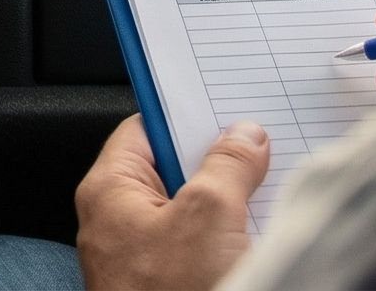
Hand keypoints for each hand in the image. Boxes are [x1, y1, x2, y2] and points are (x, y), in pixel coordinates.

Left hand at [74, 114, 269, 290]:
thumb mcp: (209, 214)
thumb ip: (228, 165)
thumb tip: (244, 136)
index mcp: (109, 190)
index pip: (144, 129)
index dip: (185, 114)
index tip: (225, 103)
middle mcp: (117, 220)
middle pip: (170, 170)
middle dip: (215, 160)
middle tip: (259, 147)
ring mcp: (140, 256)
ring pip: (188, 210)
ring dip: (226, 202)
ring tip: (266, 188)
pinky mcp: (164, 283)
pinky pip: (195, 246)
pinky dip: (224, 236)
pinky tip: (256, 231)